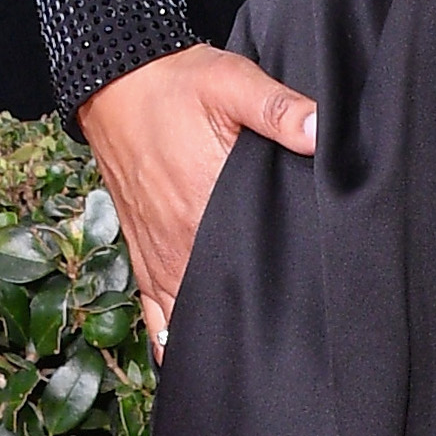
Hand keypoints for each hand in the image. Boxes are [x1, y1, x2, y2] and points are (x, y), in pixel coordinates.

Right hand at [76, 45, 316, 344]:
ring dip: (215, 333)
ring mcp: (158, 255)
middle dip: (254, 323)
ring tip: (252, 353)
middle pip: (222, 304)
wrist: (115, 82)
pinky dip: (173, 337)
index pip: (252, 271)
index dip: (283, 293)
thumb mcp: (232, 82)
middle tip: (292, 335)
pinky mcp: (142, 254)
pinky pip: (154, 313)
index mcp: (205, 209)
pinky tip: (197, 352)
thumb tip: (320, 130)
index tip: (310, 306)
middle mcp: (178, 243)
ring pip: (186, 320)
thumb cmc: (175, 85)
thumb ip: (278, 108)